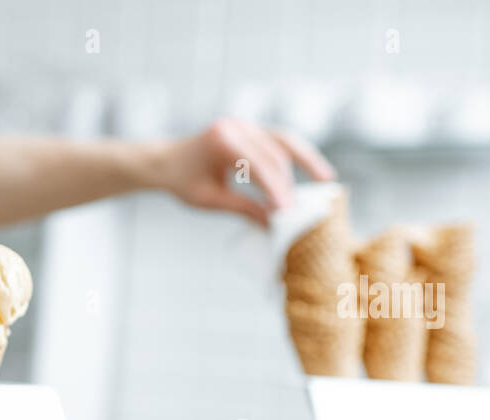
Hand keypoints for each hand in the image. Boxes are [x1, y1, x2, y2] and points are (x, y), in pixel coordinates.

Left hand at [150, 118, 335, 227]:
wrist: (166, 161)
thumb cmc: (183, 181)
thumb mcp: (209, 200)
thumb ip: (242, 209)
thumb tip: (273, 224)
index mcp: (222, 140)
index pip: (257, 165)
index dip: (275, 188)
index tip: (286, 211)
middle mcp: (237, 127)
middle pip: (274, 153)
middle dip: (288, 182)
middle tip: (298, 209)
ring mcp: (246, 125)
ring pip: (283, 142)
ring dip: (303, 163)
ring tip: (323, 182)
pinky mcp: (251, 130)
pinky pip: (279, 141)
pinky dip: (296, 156)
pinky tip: (314, 169)